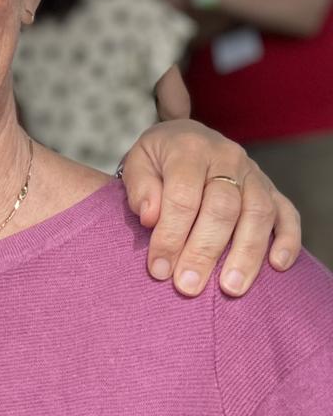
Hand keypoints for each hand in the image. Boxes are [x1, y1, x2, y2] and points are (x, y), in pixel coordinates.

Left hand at [120, 67, 301, 296]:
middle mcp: (227, 158)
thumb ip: (140, 188)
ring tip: (230, 288)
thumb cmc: (157, 158)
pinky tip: (277, 266)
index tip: (159, 269)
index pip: (183, 197)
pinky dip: (287, 240)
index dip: (170, 235)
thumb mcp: (136, 163)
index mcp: (189, 149)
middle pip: (223, 208)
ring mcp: (254, 174)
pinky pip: (288, 214)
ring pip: (258, 214)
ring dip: (246, 254)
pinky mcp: (273, 189)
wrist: (187, 135)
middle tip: (189, 286)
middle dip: (204, 251)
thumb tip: (151, 219)